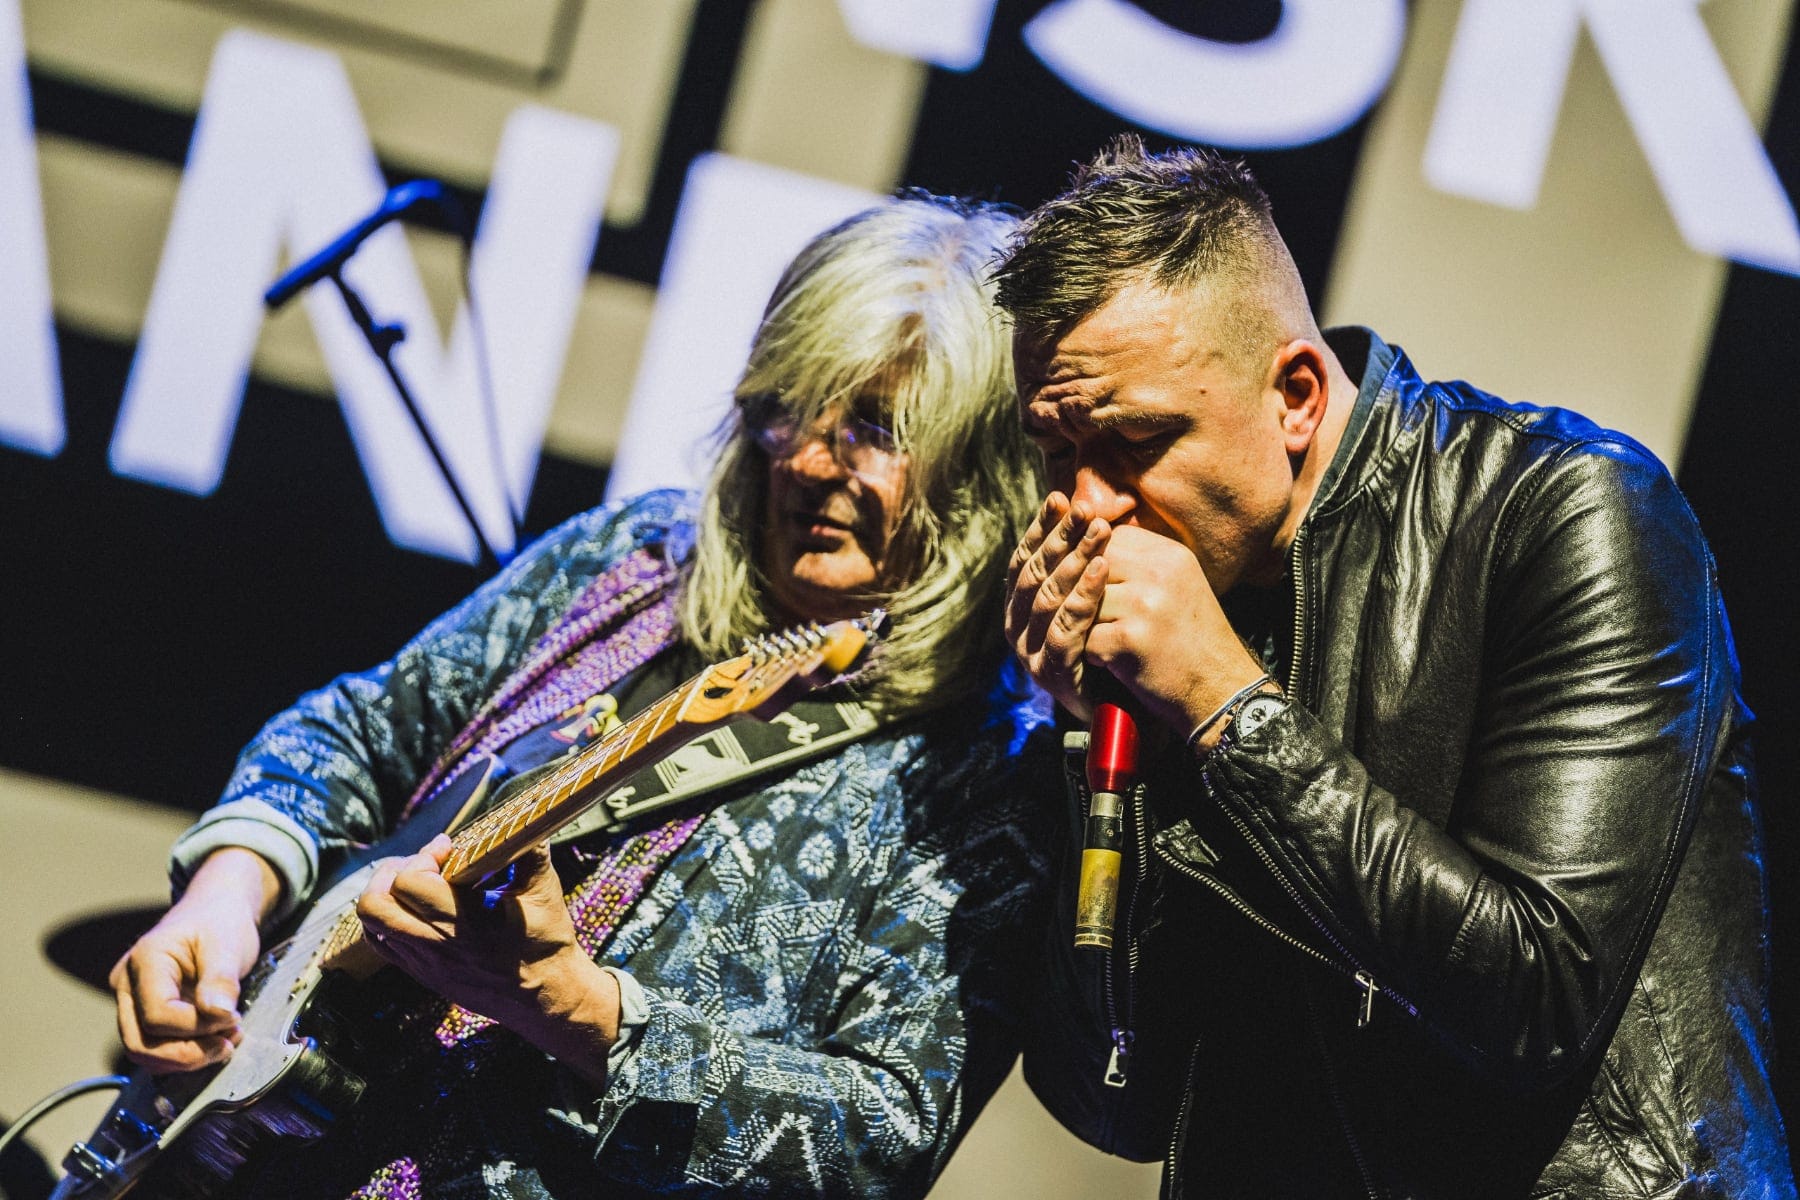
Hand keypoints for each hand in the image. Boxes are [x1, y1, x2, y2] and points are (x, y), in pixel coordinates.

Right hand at [111, 848, 275, 1072]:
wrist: (217, 911)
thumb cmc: (220, 922)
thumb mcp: (228, 944)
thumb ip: (221, 980)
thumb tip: (218, 1016)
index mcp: (144, 959)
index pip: (157, 1015)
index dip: (196, 1027)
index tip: (234, 1019)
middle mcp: (128, 983)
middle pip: (140, 1043)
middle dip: (187, 1053)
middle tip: (228, 1043)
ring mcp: (132, 1000)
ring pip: (144, 1050)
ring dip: (185, 1058)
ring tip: (225, 1043)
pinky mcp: (145, 1013)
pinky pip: (155, 1045)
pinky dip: (183, 1052)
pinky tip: (214, 1042)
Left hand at [356, 836, 619, 1084]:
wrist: (546, 998)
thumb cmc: (547, 944)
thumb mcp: (544, 892)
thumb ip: (529, 851)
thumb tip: (524, 817)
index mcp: (464, 925)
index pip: (411, 883)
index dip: (424, 855)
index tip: (449, 847)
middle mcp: (435, 947)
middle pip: (375, 905)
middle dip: (392, 872)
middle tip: (421, 864)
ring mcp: (424, 964)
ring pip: (372, 925)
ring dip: (384, 895)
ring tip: (412, 882)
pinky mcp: (423, 975)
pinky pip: (382, 944)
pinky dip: (387, 919)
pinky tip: (413, 907)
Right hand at [1007, 492, 1111, 720]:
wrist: (1131, 708)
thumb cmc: (1115, 648)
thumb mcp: (1100, 598)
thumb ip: (1087, 563)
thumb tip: (1090, 507)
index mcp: (1023, 607)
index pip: (1026, 559)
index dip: (1042, 529)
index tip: (1062, 498)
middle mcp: (1018, 628)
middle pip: (1033, 574)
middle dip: (1060, 539)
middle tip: (1085, 511)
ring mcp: (1031, 654)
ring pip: (1046, 600)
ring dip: (1073, 561)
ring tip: (1100, 533)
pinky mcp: (1052, 676)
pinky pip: (1064, 632)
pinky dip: (1082, 599)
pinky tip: (1102, 572)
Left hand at [1085, 525, 1267, 745]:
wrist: (1222, 690)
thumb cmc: (1194, 640)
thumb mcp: (1178, 586)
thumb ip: (1141, 563)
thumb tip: (1092, 540)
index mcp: (1170, 555)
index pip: (1108, 537)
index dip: (1091, 561)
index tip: (1091, 585)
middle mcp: (1159, 573)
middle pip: (1090, 566)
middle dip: (1082, 592)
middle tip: (1086, 615)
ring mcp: (1145, 605)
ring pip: (1084, 602)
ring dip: (1086, 625)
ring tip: (1101, 639)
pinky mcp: (1130, 640)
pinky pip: (1086, 637)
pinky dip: (1093, 654)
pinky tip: (1111, 663)